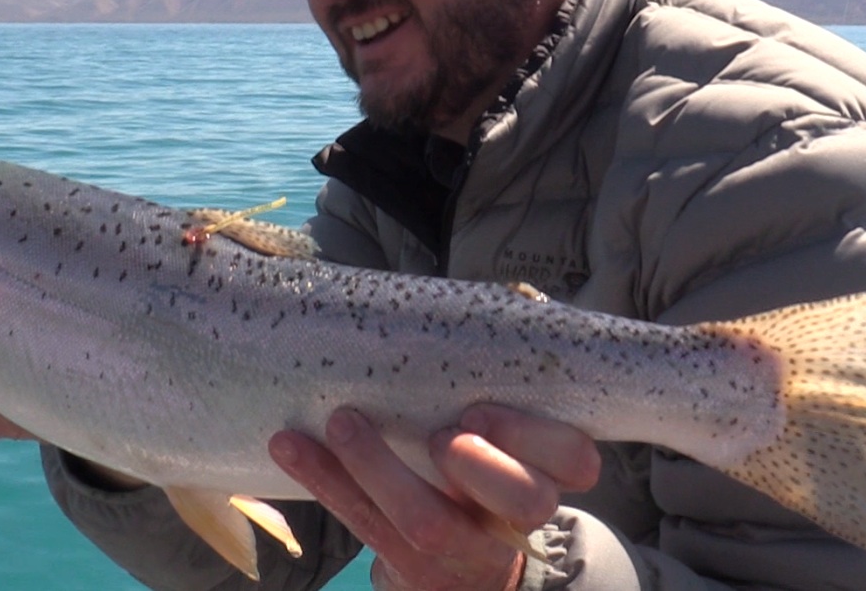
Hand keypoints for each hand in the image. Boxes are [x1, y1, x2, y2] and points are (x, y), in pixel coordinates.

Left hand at [269, 404, 599, 590]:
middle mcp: (513, 517)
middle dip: (480, 467)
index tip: (478, 410)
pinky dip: (326, 482)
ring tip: (340, 422)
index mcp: (545, 472)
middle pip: (522, 500)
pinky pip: (366, 528)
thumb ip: (491, 378)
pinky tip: (291, 446)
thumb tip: (470, 301)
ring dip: (378, 467)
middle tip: (440, 436)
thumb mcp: (500, 429)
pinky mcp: (409, 569)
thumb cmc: (475, 465)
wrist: (458, 565)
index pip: (575, 459)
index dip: (535, 438)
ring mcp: (463, 550)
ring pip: (428, 521)